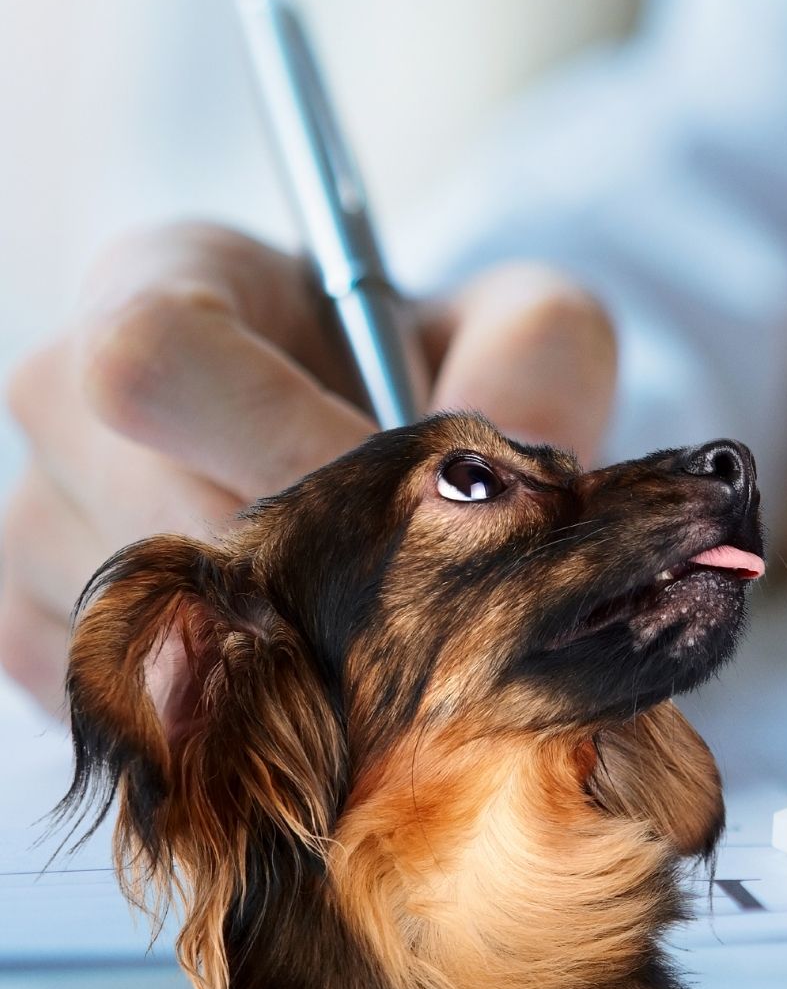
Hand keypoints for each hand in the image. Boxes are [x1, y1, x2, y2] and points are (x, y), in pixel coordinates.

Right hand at [0, 222, 616, 712]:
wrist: (403, 443)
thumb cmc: (453, 364)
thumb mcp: (524, 323)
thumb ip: (535, 361)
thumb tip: (513, 467)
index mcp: (161, 280)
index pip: (152, 358)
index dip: (278, 438)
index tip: (400, 486)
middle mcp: (65, 397)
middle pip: (141, 512)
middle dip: (304, 569)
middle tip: (419, 587)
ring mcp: (37, 522)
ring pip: (137, 624)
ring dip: (287, 644)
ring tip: (381, 614)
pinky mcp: (43, 636)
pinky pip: (129, 703)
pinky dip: (243, 707)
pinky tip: (321, 663)